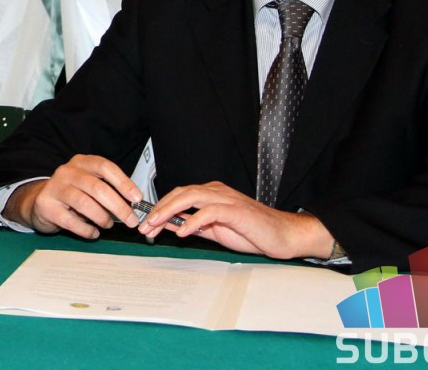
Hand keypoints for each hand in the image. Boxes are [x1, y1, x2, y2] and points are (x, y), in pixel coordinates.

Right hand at [3, 155, 144, 238]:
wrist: (40, 201)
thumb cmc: (72, 192)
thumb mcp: (88, 183)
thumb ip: (108, 189)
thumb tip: (134, 204)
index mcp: (82, 162)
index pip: (105, 167)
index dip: (123, 182)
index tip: (137, 198)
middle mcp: (67, 172)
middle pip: (97, 187)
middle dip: (118, 206)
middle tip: (131, 221)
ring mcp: (55, 188)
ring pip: (84, 203)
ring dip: (102, 217)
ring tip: (108, 225)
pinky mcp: (47, 206)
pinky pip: (70, 221)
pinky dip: (86, 229)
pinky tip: (93, 232)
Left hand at [138, 180, 333, 259]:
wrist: (282, 236)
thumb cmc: (252, 232)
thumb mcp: (214, 230)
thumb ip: (193, 225)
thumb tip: (168, 226)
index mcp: (211, 194)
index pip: (179, 195)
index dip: (160, 207)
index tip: (145, 223)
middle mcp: (217, 192)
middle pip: (181, 193)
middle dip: (159, 208)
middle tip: (144, 224)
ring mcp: (227, 199)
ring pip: (191, 197)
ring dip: (170, 211)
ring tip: (156, 224)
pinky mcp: (236, 211)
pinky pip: (210, 212)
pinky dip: (193, 221)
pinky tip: (182, 232)